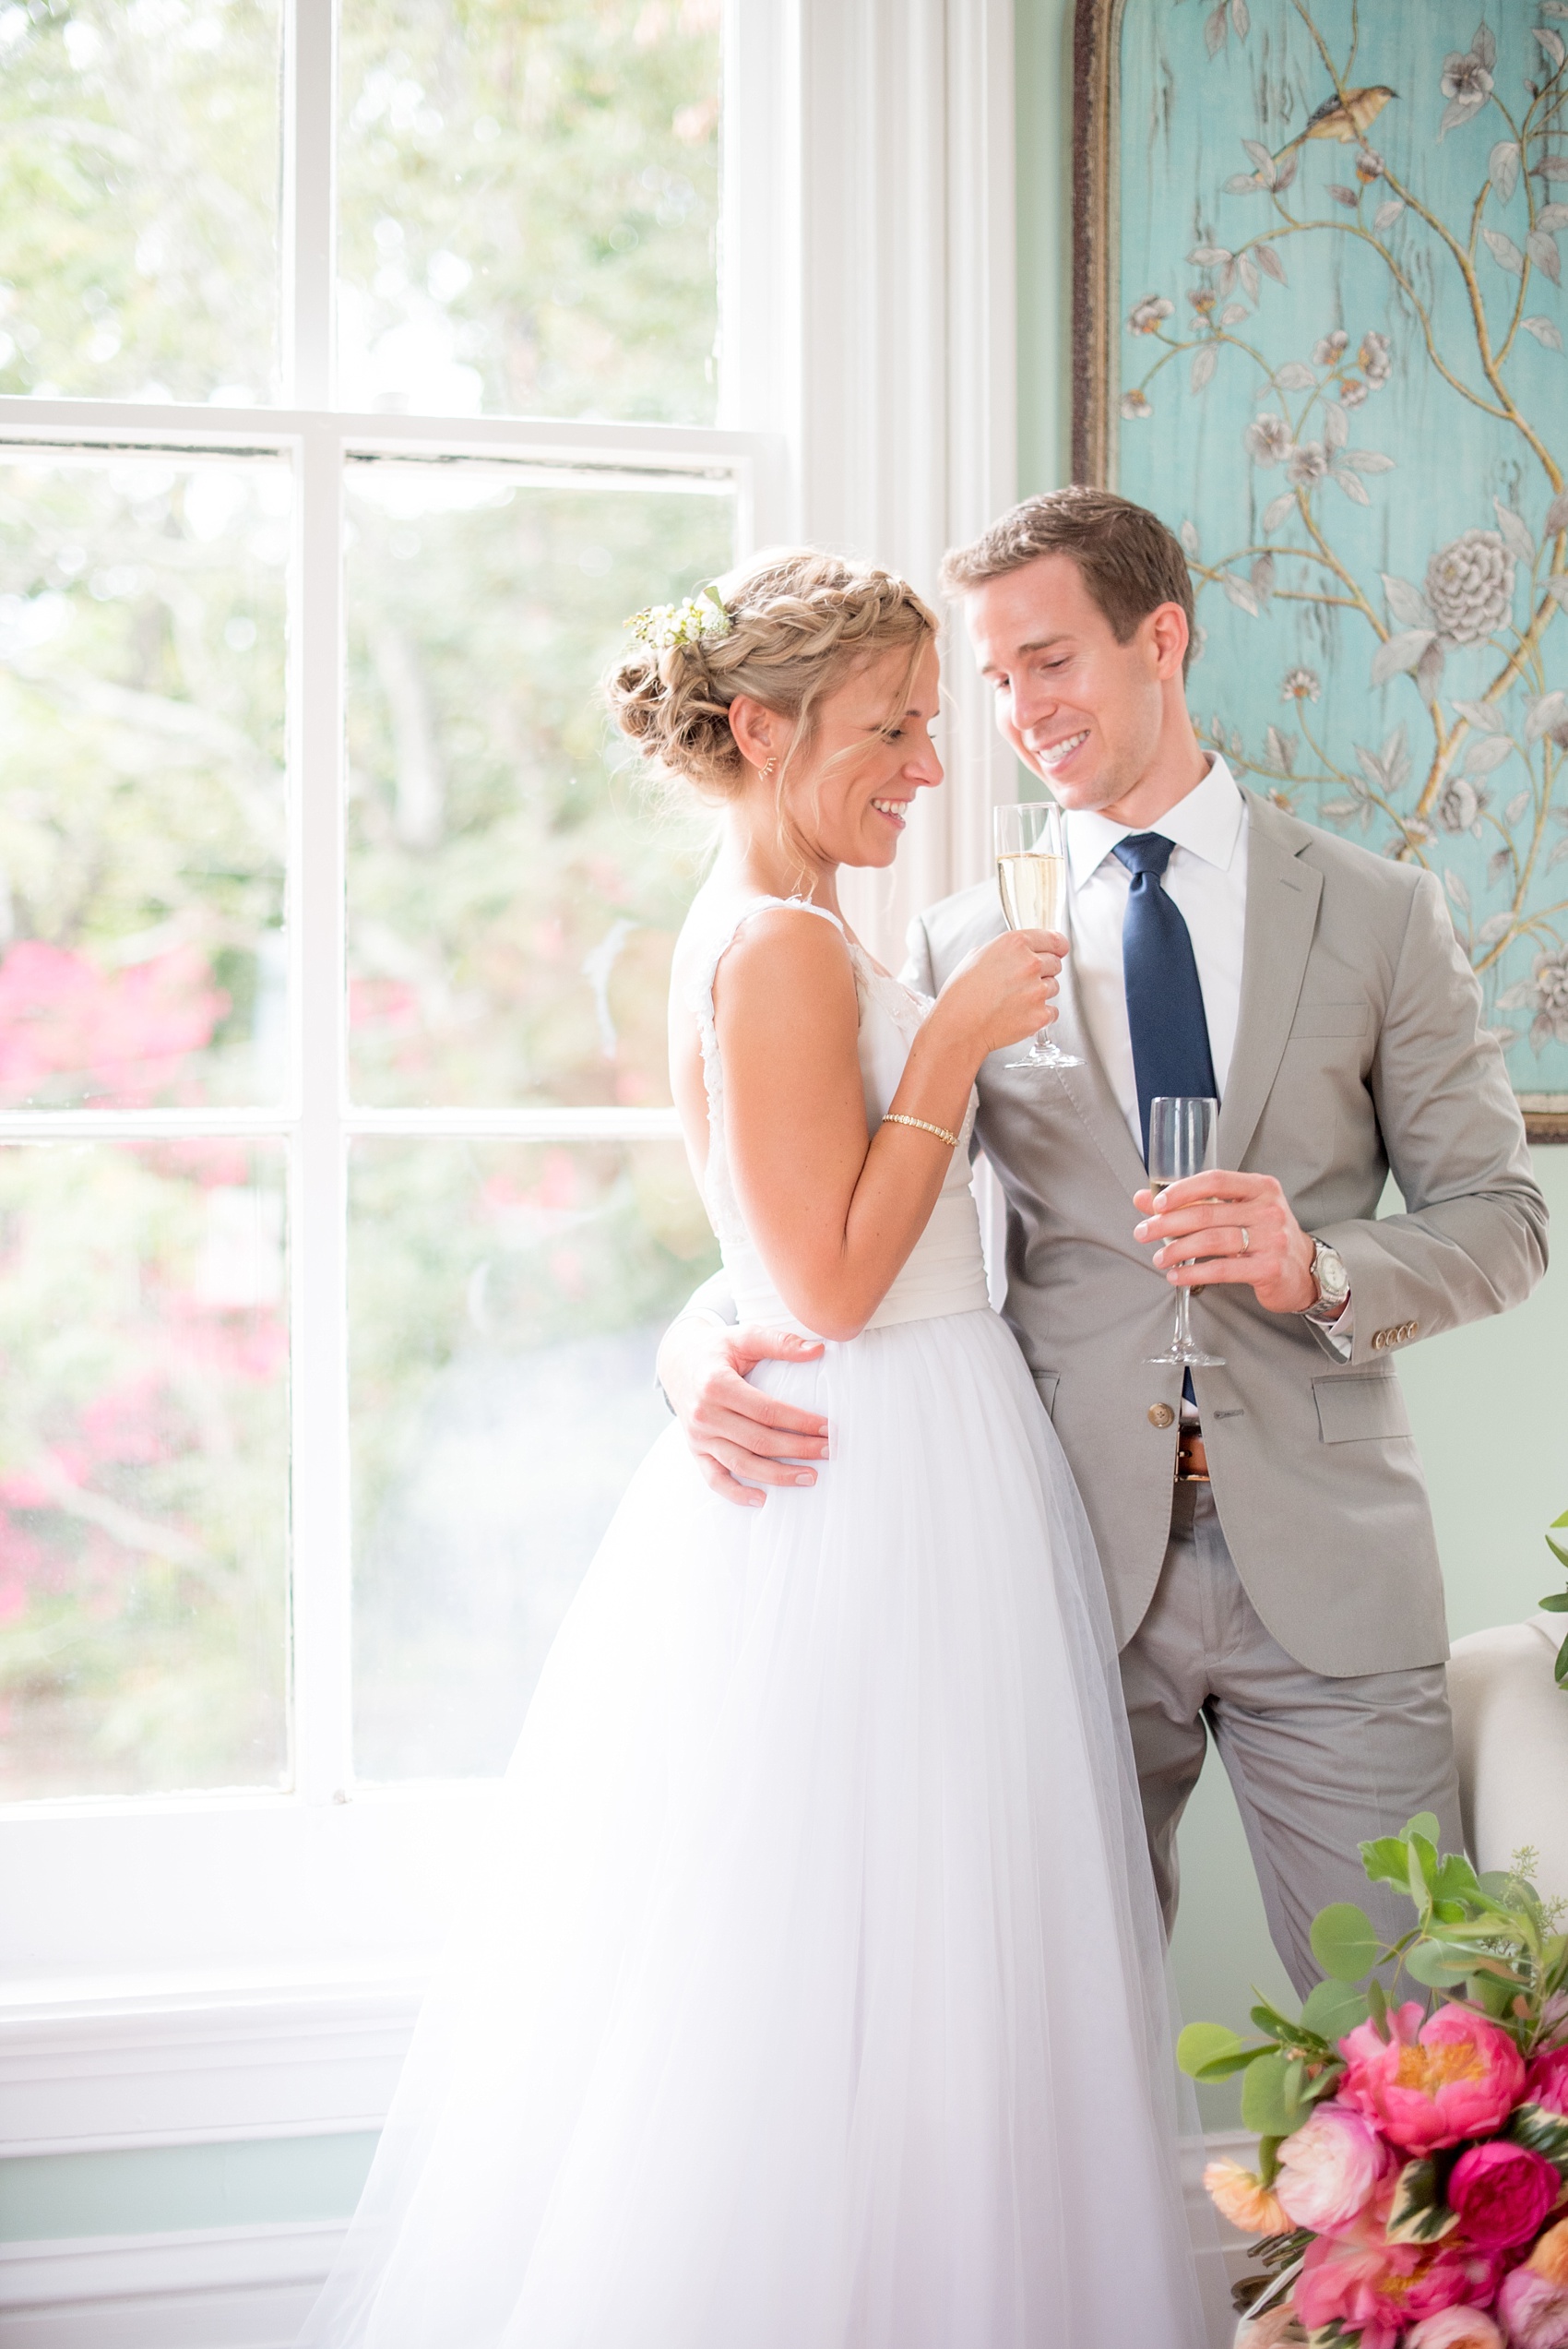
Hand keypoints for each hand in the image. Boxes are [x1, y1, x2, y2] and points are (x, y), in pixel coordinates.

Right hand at [655, 1314, 829, 1506]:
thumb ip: (781, 1342)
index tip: (828, 1428)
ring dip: (777, 1475)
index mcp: (716, 1384)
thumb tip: (818, 1350)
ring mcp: (698, 1436)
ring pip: (741, 1463)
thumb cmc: (717, 1348)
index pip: (767, 1410)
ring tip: (809, 1477)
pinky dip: (736, 1493)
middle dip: (798, 1449)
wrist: (677, 1360)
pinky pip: (714, 1478)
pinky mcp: (695, 1450)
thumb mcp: (745, 1336)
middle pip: (758, 1440)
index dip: (800, 1421)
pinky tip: (762, 1499)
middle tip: (829, 1452)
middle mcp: (704, 1414)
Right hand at [934, 928, 1065, 1060]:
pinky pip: (1052, 1012)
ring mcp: (1037, 991)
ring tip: (1013, 1001)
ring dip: (1040, 993)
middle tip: (1020, 983)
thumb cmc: (961, 993)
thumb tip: (1021, 951)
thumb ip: (1005, 950)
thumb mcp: (977, 956)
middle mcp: (1030, 964)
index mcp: (1014, 944)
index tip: (1059, 950)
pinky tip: (1018, 1015)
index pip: (1054, 939)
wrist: (957, 1027)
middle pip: (1055, 964)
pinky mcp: (1040, 1015)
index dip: (1057, 946)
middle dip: (1042, 972)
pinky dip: (1040, 1015)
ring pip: (1054, 988)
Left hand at [1132, 1169, 1316, 1314]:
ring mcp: (1272, 1239)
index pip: (1215, 1180)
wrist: (1304, 1270)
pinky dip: (1193, 1273)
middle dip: (1168, 1224)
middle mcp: (1269, 1210)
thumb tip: (1144, 1199)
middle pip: (1207, 1213)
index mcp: (1261, 1187)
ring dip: (1177, 1250)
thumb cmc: (1264, 1236)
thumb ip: (1194, 1203)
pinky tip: (1177, 1276)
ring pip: (1211, 1241)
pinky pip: (1222, 1269)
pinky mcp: (1269, 1268)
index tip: (1157, 1204)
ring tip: (1159, 1258)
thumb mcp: (1236, 1212)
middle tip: (1144, 1233)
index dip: (1182, 1190)